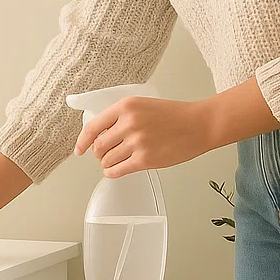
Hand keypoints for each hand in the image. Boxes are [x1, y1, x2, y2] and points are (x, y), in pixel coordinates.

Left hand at [74, 96, 216, 177]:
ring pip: (106, 161)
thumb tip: (98, 136)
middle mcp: (129, 123)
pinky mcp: (144, 159)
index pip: (93, 127)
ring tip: (119, 160)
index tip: (79, 150)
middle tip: (108, 154)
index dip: (83, 142)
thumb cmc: (174, 116)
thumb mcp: (143, 106)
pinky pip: (117, 171)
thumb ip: (121, 118)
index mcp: (126, 106)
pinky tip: (118, 169)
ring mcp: (137, 141)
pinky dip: (113, 172)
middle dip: (100, 154)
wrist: (199, 124)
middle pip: (98, 147)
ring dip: (108, 164)